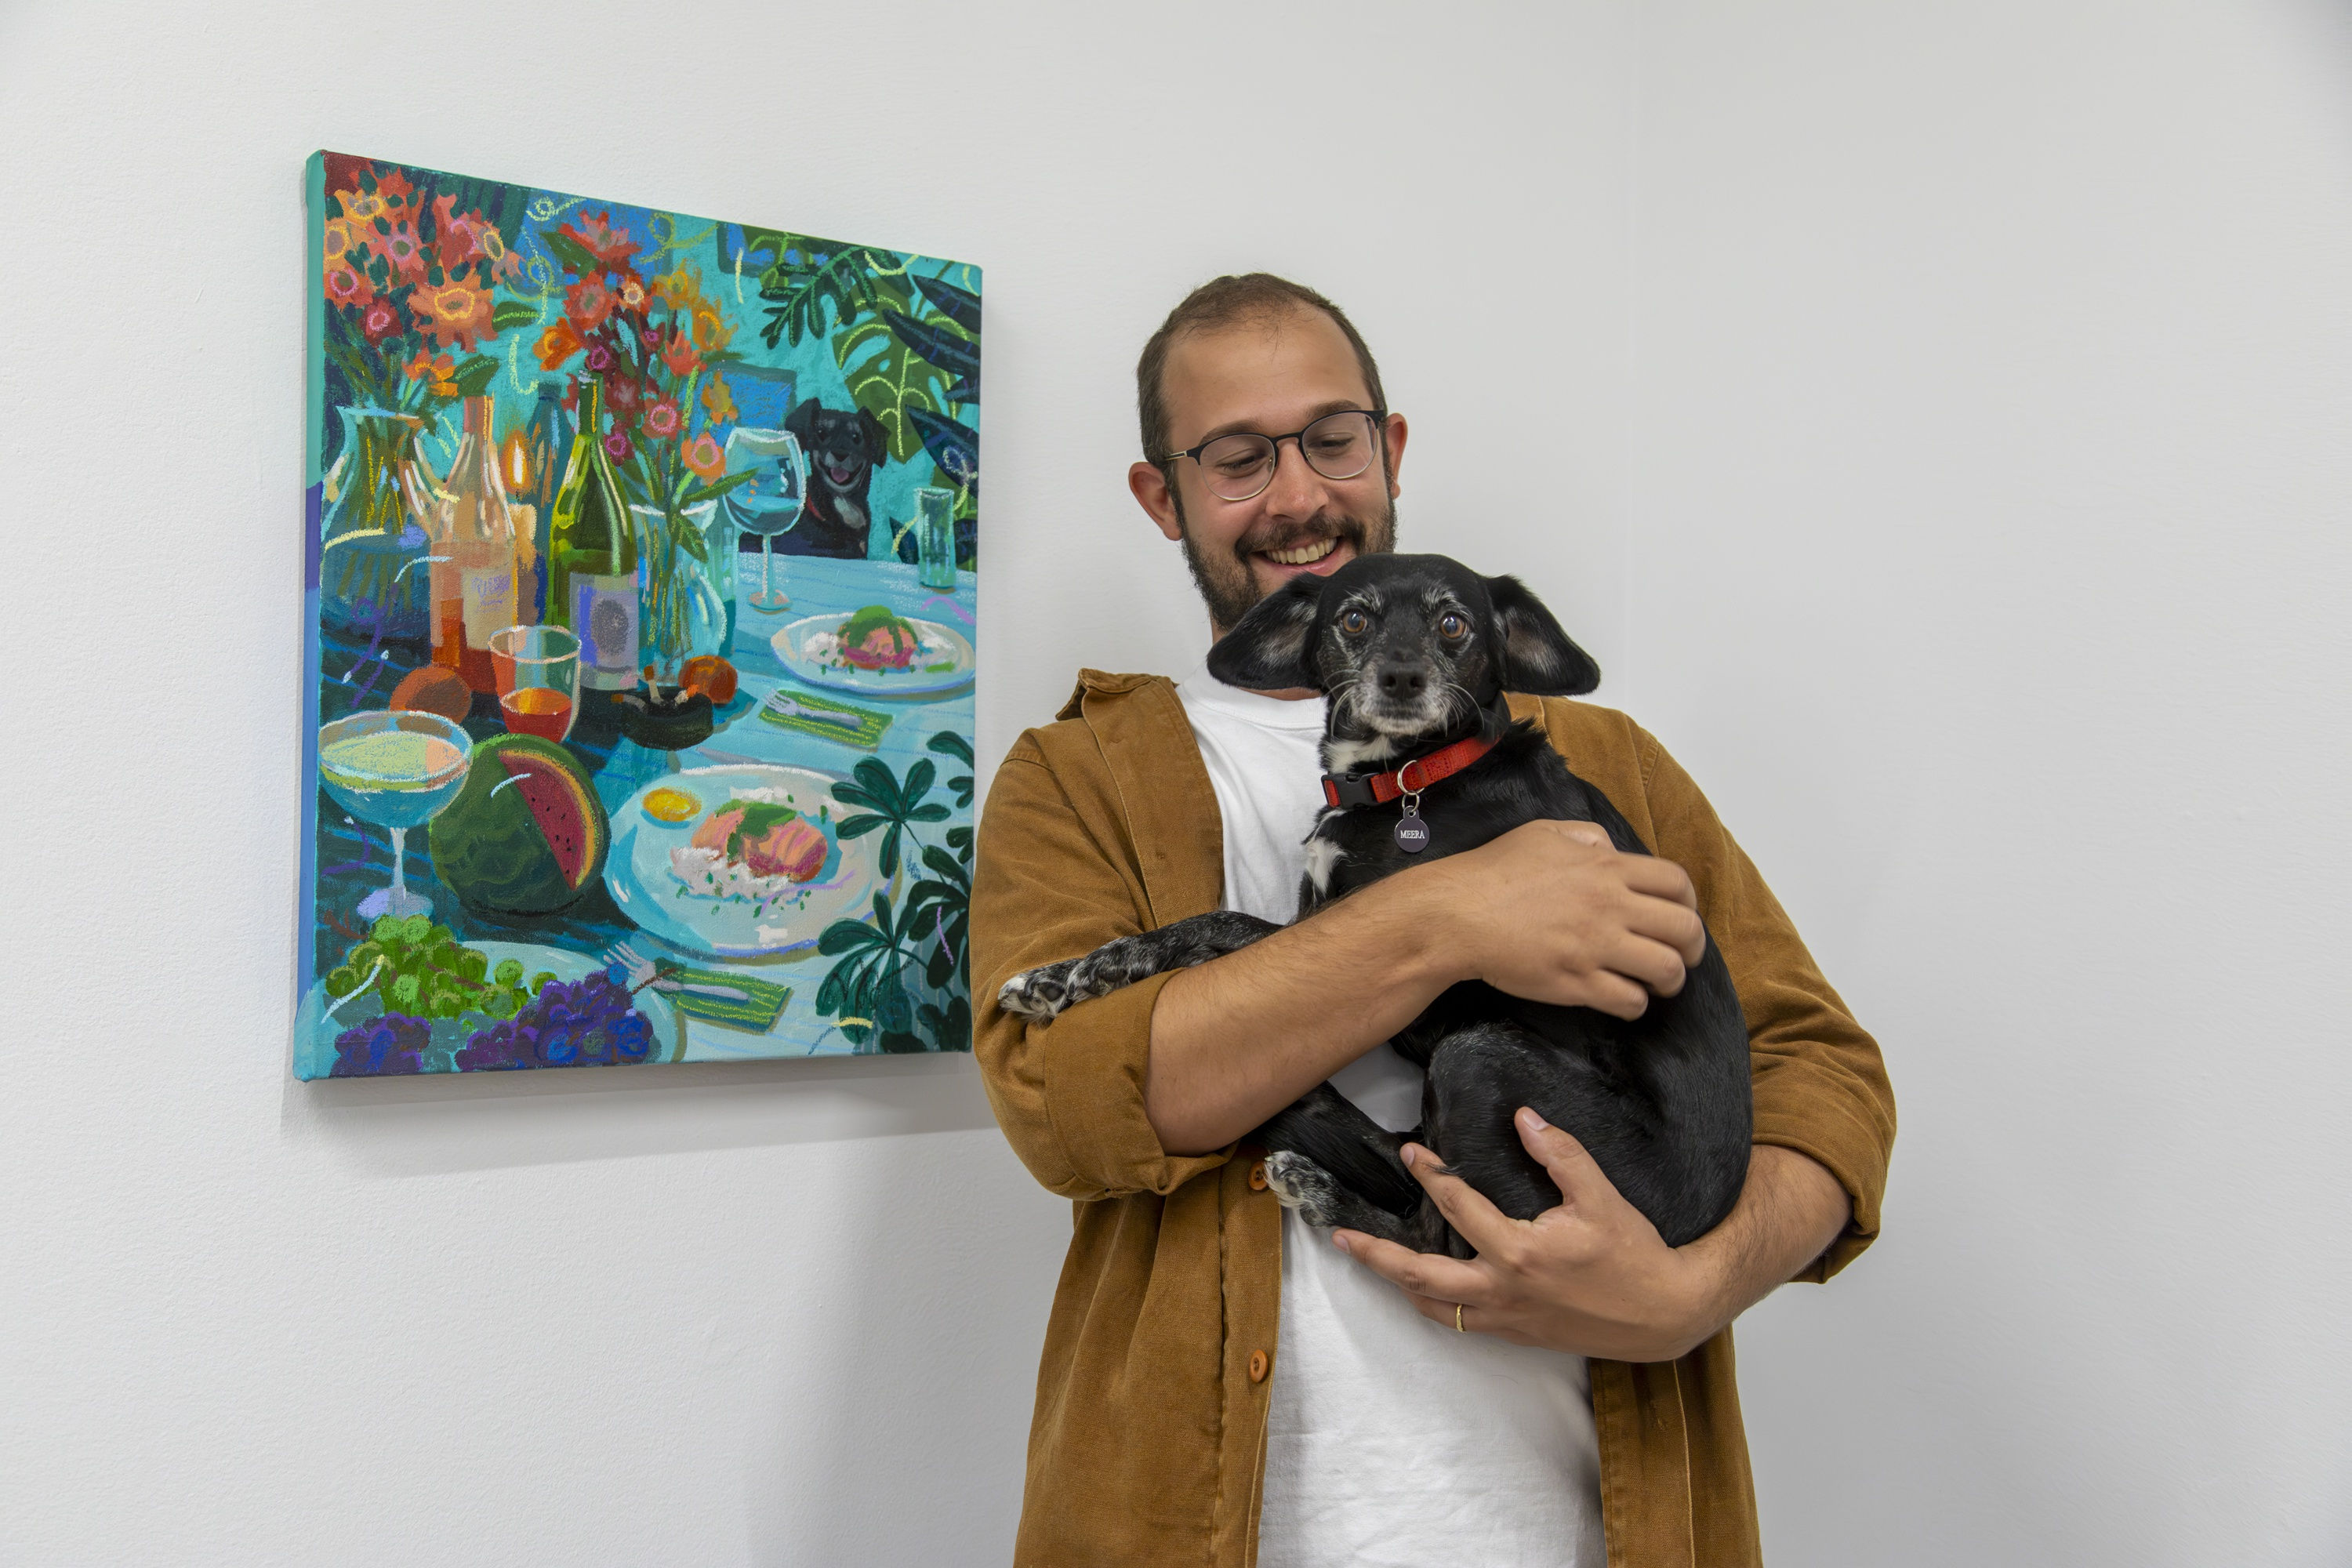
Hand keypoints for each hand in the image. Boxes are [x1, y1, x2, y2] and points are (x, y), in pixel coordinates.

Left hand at [1332, 1108, 1719, 1362]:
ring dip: (1398, 1283)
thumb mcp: (1602, 1196)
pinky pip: (1459, 1322)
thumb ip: (1560, 1154)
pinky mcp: (1516, 1333)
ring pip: (1434, 1306)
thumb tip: (1523, 1118)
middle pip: (1421, 1276)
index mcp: (1519, 1253)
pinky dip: (1433, 1304)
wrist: (1664, 1312)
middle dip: (1377, 1256)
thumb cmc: (1635, 1254)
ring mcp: (1506, 1317)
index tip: (1412, 1154)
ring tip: (1371, 1262)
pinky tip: (1424, 1289)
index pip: (1458, 1207)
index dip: (1431, 1176)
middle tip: (1342, 1238)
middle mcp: (1503, 1290)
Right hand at [1426, 820, 1705, 1019]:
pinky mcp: (1577, 982)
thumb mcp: (1544, 833)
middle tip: (1680, 956)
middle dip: (1692, 947)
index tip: (1681, 916)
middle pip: (1685, 929)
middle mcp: (1611, 907)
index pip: (1677, 883)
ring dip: (1671, 980)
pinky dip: (1635, 1003)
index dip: (1689, 902)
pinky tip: (1624, 998)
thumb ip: (1586, 837)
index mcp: (1607, 868)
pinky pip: (1629, 1000)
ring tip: (1657, 984)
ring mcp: (1596, 947)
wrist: (1457, 914)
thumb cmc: (1495, 870)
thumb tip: (1611, 849)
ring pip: (1666, 969)